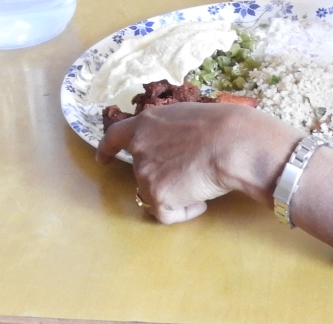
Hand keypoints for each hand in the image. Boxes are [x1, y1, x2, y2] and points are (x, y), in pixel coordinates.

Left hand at [97, 103, 301, 223]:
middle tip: (188, 175)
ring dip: (178, 194)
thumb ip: (168, 131)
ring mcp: (144, 172)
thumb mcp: (185, 117)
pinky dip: (185, 211)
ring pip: (156, 194)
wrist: (229, 143)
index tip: (103, 160)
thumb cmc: (220, 127)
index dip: (107, 149)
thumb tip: (174, 148)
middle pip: (142, 173)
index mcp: (145, 124)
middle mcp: (138, 147)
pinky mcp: (156, 195)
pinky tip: (201, 199)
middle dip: (162, 178)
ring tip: (202, 181)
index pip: (116, 136)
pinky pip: (168, 214)